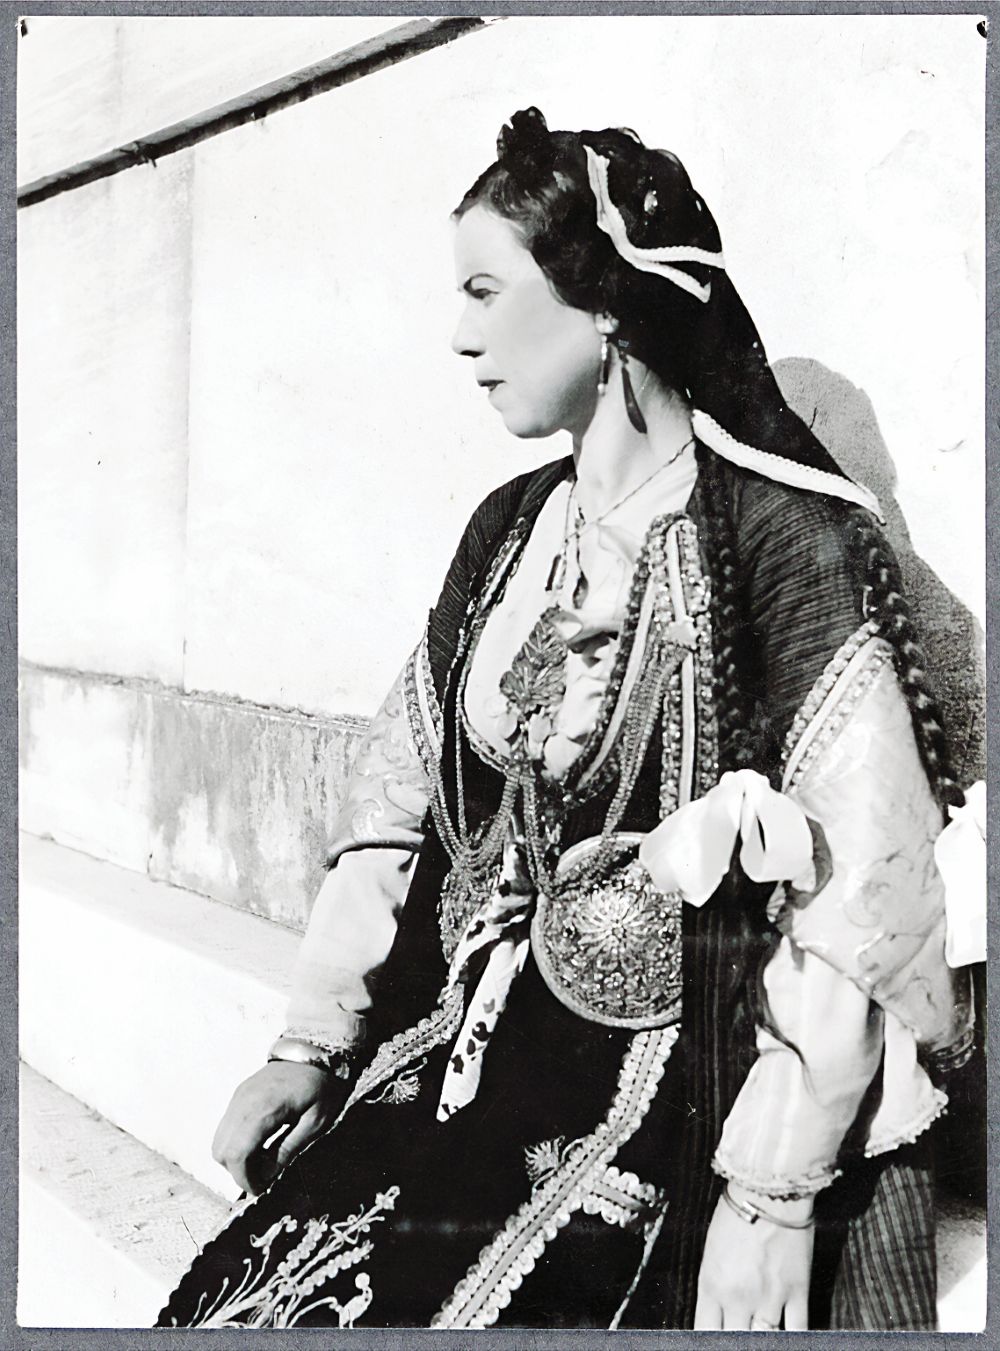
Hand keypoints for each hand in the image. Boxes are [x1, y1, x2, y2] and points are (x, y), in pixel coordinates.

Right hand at [212, 1060, 348, 1194]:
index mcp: (264, 1109)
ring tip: (263, 1159)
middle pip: (221, 1151)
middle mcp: (243, 1102)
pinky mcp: (239, 1094)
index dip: (245, 1179)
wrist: (315, 1047)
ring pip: (219, 1140)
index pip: (237, 1154)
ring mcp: (238, 1097)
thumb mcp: (316, 1122)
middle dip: (238, 1171)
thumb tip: (267, 1177)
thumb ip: (288, 1150)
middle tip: (264, 1175)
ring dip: (235, 1158)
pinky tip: (259, 1143)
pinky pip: (225, 1127)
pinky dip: (235, 1142)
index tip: (262, 1189)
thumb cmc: (322, 1085)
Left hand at [694, 1185, 813, 1330]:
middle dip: (737, 1340)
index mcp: (712, 1286)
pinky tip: (791, 1337)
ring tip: (761, 1332)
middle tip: (742, 1331)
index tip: (718, 1338)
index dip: (711, 1342)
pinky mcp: (796, 1292)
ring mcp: (769, 1298)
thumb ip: (715, 1285)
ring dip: (763, 1336)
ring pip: (765, 1339)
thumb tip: (721, 1312)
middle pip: (735, 1341)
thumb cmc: (736, 1212)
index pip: (705, 1333)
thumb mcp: (712, 1250)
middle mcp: (738, 1298)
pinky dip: (794, 1339)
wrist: (767, 1190)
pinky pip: (798, 1331)